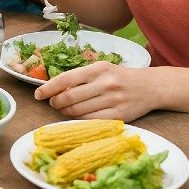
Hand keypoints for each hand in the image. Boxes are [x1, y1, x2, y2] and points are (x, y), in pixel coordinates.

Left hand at [35, 62, 157, 120]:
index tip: (38, 94)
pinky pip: (91, 121)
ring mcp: (113, 101)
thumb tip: (54, 88)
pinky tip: (77, 116)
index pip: (65, 79)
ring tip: (63, 109)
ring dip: (65, 112)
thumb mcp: (101, 68)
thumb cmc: (119, 77)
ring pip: (78, 111)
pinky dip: (79, 120)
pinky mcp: (119, 116)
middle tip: (52, 103)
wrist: (150, 87)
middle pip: (69, 98)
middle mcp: (105, 84)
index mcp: (98, 69)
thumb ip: (80, 76)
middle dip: (55, 102)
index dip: (48, 88)